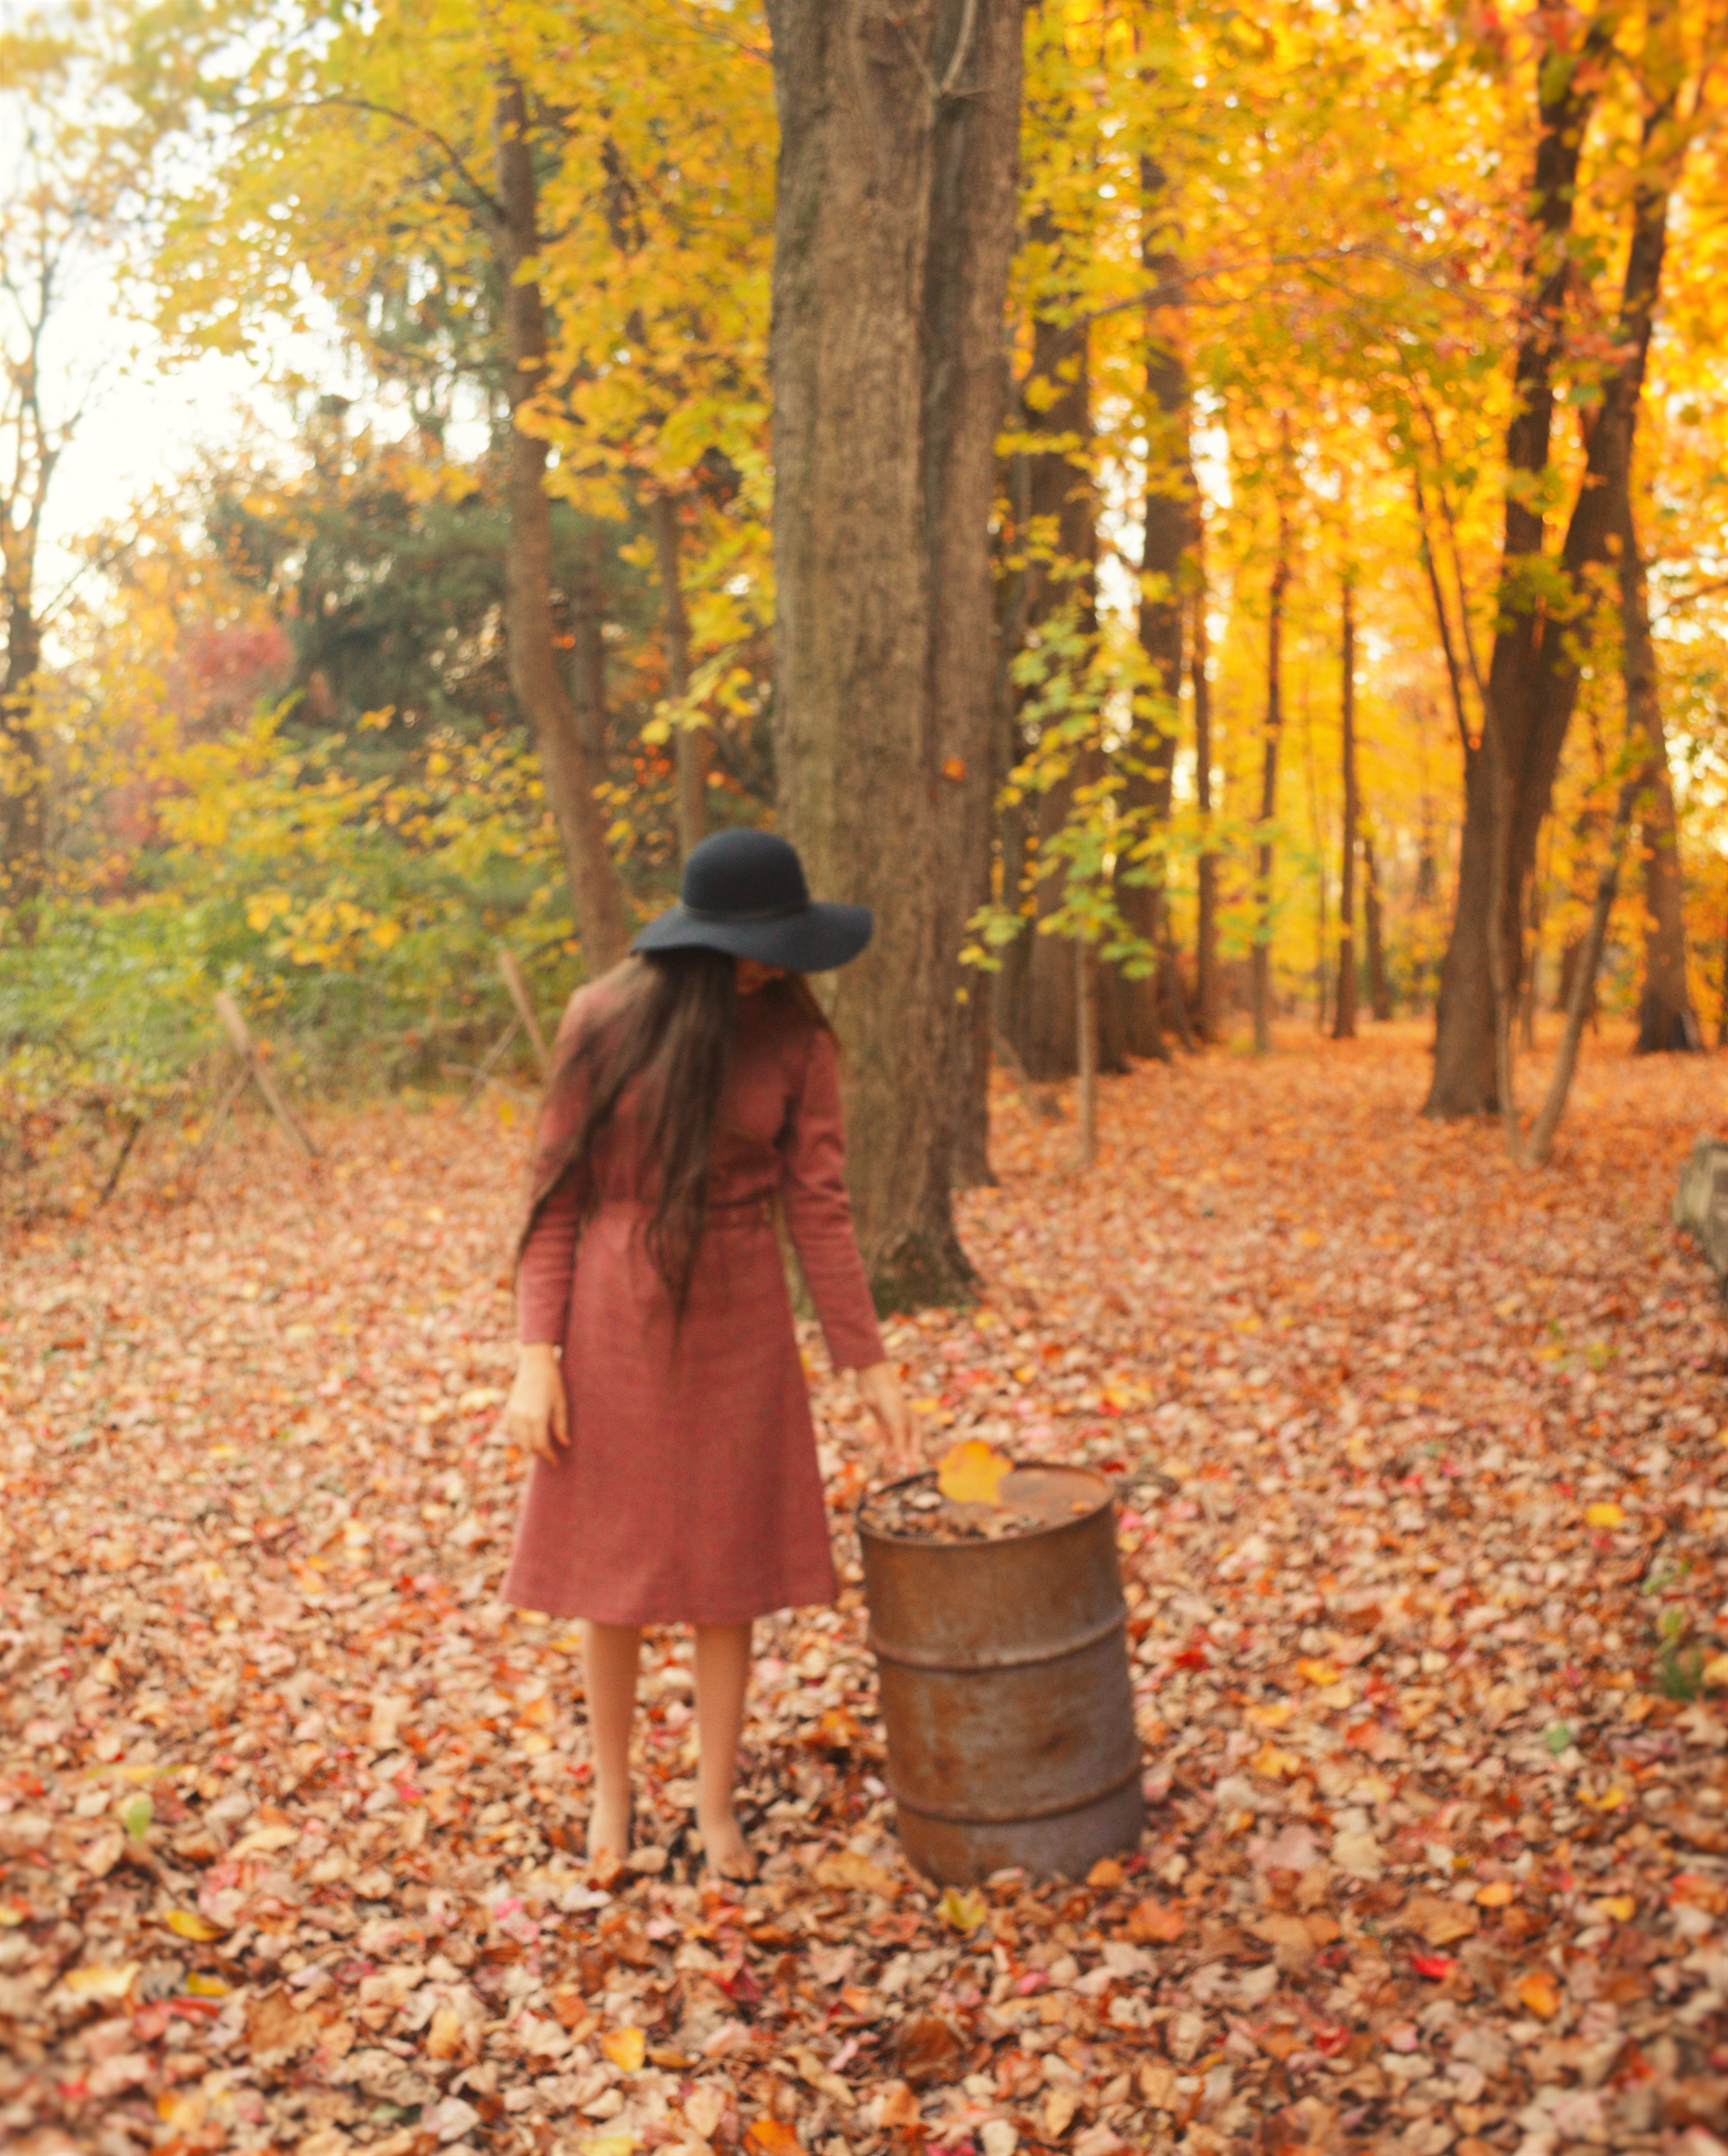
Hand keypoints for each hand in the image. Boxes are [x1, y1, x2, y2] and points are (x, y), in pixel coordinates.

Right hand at [502, 1344, 567, 1463]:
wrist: (535, 1364)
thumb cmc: (552, 1382)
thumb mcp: (561, 1403)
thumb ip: (561, 1425)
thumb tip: (565, 1444)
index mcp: (537, 1416)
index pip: (541, 1445)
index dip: (549, 1456)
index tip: (556, 1462)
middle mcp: (522, 1417)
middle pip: (528, 1445)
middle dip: (540, 1452)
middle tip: (551, 1455)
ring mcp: (513, 1413)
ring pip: (518, 1439)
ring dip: (529, 1445)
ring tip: (541, 1445)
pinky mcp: (509, 1409)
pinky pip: (511, 1430)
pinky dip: (519, 1436)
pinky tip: (529, 1434)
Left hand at [855, 1360, 918, 1477]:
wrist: (876, 1387)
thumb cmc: (891, 1404)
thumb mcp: (897, 1426)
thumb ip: (899, 1444)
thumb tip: (903, 1462)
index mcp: (914, 1423)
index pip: (916, 1444)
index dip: (913, 1456)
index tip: (911, 1470)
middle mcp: (905, 1424)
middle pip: (906, 1444)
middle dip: (905, 1456)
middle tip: (903, 1471)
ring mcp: (893, 1423)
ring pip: (896, 1442)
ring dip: (895, 1452)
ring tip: (894, 1464)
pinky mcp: (883, 1422)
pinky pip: (887, 1437)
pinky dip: (887, 1446)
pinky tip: (886, 1454)